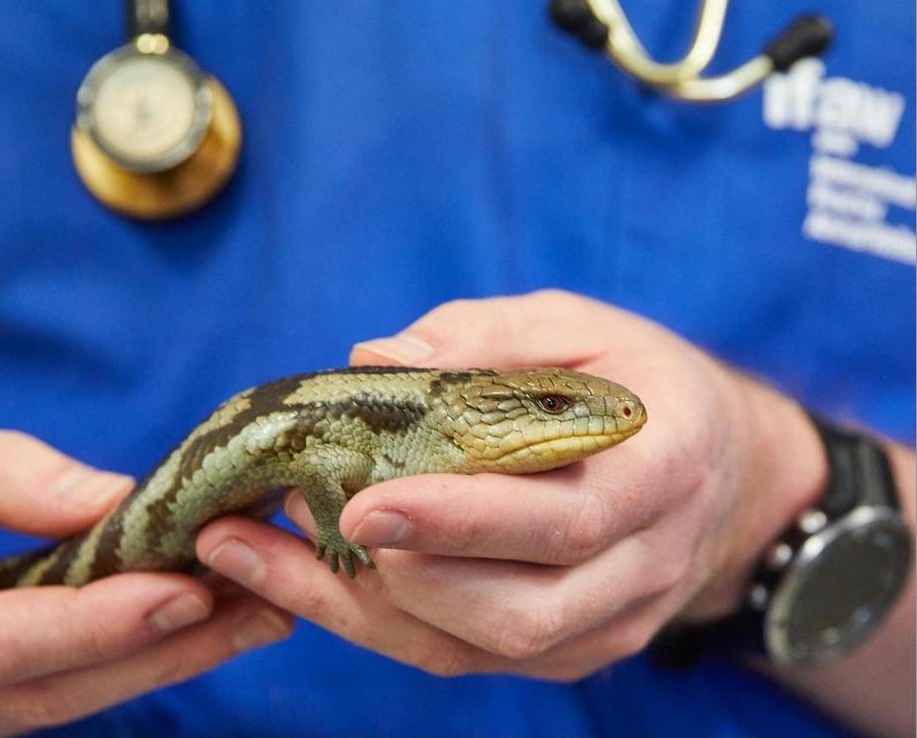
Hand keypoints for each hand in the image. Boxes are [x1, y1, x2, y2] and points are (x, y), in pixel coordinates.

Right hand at [0, 408, 291, 735]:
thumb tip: (116, 501)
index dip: (100, 621)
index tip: (193, 582)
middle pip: (38, 692)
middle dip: (162, 651)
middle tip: (268, 602)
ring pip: (45, 708)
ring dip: (155, 664)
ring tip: (252, 614)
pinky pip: (29, 700)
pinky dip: (110, 666)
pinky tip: (178, 627)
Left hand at [195, 290, 825, 679]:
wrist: (716, 467)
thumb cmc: (633, 379)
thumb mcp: (576, 325)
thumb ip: (484, 336)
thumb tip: (375, 357)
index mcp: (663, 470)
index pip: (568, 520)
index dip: (466, 521)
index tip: (368, 503)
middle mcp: (645, 566)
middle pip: (522, 611)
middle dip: (400, 575)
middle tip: (294, 516)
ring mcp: (608, 623)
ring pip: (479, 648)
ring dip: (362, 605)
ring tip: (265, 546)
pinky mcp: (567, 650)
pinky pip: (461, 655)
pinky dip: (374, 621)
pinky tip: (300, 573)